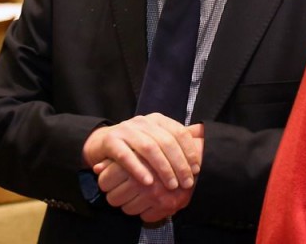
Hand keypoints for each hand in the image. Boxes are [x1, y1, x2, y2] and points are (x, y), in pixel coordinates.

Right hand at [82, 114, 200, 190]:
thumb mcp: (157, 139)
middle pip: (166, 141)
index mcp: (157, 120)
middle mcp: (142, 121)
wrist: (102, 143)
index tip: (196, 169)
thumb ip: (176, 140)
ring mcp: (126, 130)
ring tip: (171, 185)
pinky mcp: (111, 141)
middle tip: (186, 183)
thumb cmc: (135, 146)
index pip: (179, 132)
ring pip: (149, 147)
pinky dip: (138, 169)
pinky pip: (126, 155)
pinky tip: (148, 182)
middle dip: (179, 164)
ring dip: (163, 168)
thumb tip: (203, 139)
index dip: (189, 151)